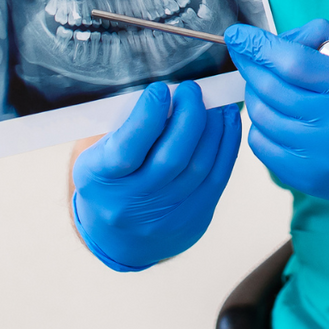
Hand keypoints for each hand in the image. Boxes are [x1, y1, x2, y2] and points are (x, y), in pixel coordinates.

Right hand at [71, 80, 243, 271]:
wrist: (119, 239)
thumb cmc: (109, 180)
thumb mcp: (100, 154)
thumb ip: (128, 127)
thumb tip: (170, 94)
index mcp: (100, 180)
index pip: (127, 149)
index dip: (147, 116)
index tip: (160, 89)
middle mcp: (131, 203)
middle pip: (172, 158)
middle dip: (188, 116)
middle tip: (191, 90)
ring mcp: (166, 215)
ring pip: (199, 166)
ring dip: (212, 127)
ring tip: (213, 102)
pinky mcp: (194, 218)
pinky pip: (218, 176)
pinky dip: (227, 143)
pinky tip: (227, 120)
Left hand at [225, 19, 328, 212]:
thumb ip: (322, 39)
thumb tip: (274, 41)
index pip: (292, 61)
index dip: (258, 46)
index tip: (237, 35)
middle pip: (271, 88)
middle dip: (251, 67)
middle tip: (247, 57)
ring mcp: (323, 156)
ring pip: (262, 118)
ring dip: (256, 97)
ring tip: (269, 89)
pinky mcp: (311, 180)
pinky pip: (264, 148)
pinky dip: (261, 128)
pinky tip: (276, 118)